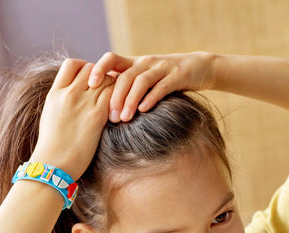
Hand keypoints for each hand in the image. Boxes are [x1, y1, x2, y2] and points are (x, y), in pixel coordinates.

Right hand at [31, 59, 114, 179]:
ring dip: (113, 87)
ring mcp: (83, 104)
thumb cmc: (51, 148)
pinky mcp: (97, 116)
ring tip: (115, 101)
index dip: (84, 68)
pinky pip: (114, 95)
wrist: (52, 165)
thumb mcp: (50, 117)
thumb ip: (61, 102)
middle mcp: (69, 94)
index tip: (90, 81)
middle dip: (101, 76)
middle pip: (92, 68)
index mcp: (54, 94)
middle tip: (106, 92)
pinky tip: (119, 111)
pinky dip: (120, 99)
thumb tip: (72, 97)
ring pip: (106, 79)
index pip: (72, 64)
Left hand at [89, 51, 215, 121]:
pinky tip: (144, 110)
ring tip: (124, 118)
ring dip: (131, 100)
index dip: (99, 69)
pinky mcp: (177, 76)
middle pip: (125, 76)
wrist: (197, 67)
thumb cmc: (162, 79)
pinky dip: (151, 98)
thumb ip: (122, 86)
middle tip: (111, 118)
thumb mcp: (141, 79)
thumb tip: (97, 103)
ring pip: (141, 81)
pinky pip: (162, 86)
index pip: (111, 59)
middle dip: (116, 97)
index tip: (90, 85)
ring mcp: (161, 68)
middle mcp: (145, 63)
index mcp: (133, 63)